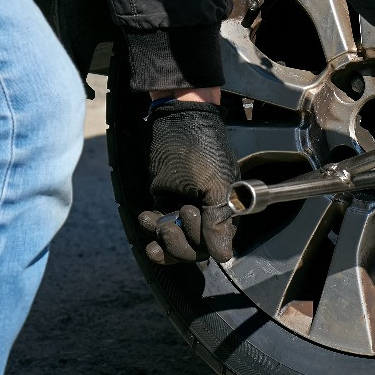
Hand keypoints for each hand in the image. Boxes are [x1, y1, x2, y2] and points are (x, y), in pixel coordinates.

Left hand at [138, 99, 237, 263]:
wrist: (176, 118)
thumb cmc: (199, 147)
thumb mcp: (214, 184)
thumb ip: (218, 221)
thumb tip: (224, 256)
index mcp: (227, 208)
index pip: (215, 245)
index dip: (199, 242)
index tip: (188, 215)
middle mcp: (209, 211)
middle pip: (194, 249)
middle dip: (177, 243)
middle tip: (167, 224)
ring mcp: (187, 207)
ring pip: (177, 242)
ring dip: (162, 237)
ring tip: (152, 221)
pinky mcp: (168, 201)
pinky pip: (162, 227)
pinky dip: (152, 226)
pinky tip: (147, 216)